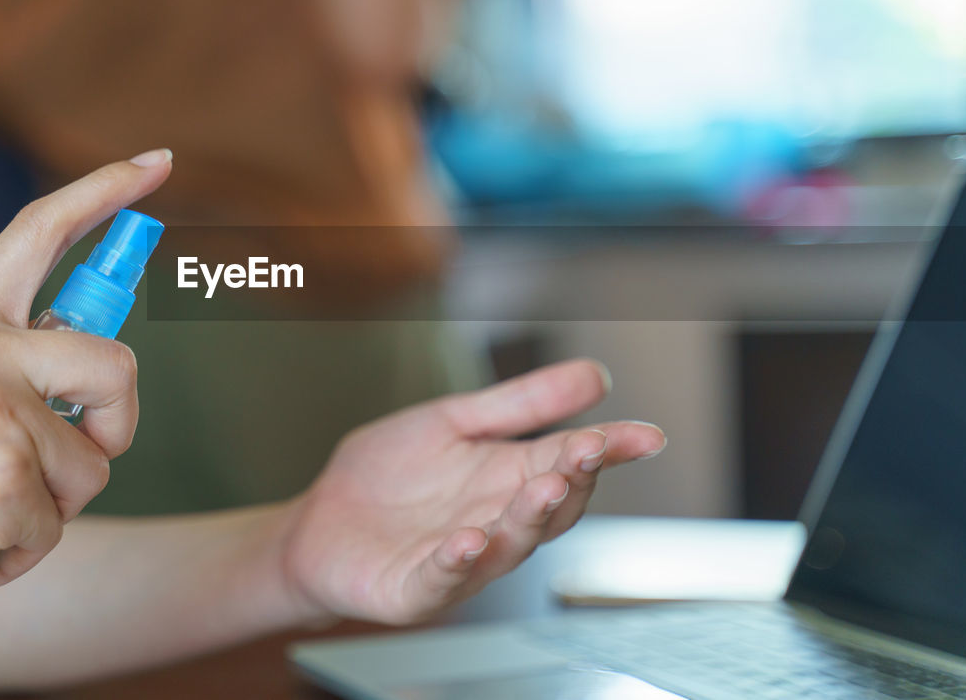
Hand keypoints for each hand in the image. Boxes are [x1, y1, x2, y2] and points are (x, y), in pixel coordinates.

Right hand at [0, 151, 171, 612]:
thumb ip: (7, 358)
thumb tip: (98, 365)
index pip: (42, 231)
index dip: (105, 191)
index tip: (156, 162)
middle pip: (117, 368)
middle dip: (115, 424)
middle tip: (77, 451)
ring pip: (93, 462)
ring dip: (57, 500)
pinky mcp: (4, 482)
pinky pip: (60, 522)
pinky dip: (28, 547)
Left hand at [278, 359, 665, 623]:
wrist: (319, 522)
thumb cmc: (389, 478)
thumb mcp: (454, 421)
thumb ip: (521, 403)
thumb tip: (596, 375)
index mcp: (508, 478)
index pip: (569, 462)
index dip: (610, 450)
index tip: (647, 436)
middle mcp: (495, 522)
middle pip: (548, 507)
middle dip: (574, 479)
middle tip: (590, 449)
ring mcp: (460, 561)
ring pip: (507, 546)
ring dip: (529, 519)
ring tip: (547, 486)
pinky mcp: (414, 590)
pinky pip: (441, 579)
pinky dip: (457, 562)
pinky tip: (469, 540)